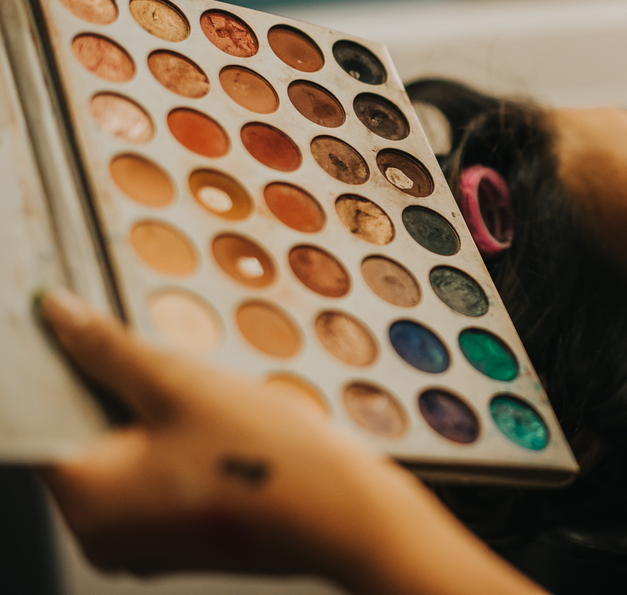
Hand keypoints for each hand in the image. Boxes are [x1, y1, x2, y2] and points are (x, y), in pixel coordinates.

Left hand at [35, 290, 543, 594]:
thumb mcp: (185, 385)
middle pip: (91, 433)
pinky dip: (181, 446)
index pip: (48, 414)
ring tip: (213, 402)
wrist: (347, 518)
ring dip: (160, 415)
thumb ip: (111, 348)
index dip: (76, 364)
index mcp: (85, 500)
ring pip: (131, 452)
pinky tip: (225, 432)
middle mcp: (100, 533)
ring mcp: (141, 543)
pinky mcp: (178, 540)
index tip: (108, 332)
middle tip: (180, 368)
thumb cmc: (269, 460)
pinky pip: (161, 478)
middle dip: (127, 390)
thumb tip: (57, 314)